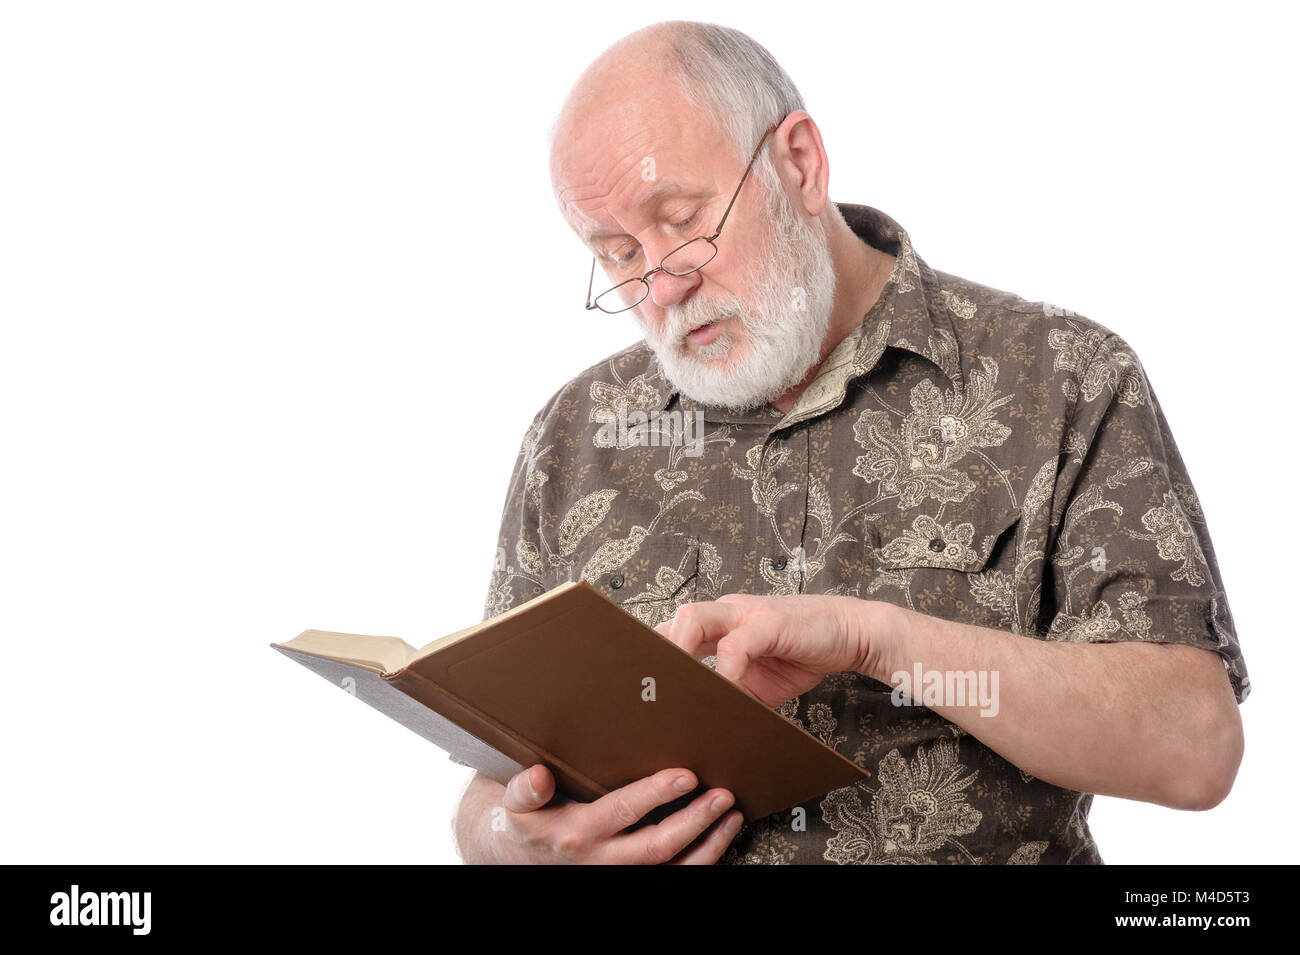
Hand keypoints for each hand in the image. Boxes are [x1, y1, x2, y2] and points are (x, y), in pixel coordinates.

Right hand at [488, 764, 743, 863]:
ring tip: (732, 814)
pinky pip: (673, 877)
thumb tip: (539, 777)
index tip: (685, 775)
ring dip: (708, 845)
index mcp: (576, 832)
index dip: (655, 794)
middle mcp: (601, 860)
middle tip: (722, 794)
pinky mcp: (630, 878)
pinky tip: (722, 836)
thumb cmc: (524, 820)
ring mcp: (618, 874)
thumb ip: (525, 789)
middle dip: (694, 821)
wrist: (516, 856)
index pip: (622, 812)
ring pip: (672, 869)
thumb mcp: (515, 803)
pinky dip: (701, 860)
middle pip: (656, 846)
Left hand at [655, 593, 876, 707]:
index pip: (674, 633)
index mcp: (719, 626)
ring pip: (694, 618)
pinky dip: (725, 669)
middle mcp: (726, 613)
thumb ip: (730, 696)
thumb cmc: (801, 654)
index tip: (637, 687)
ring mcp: (746, 614)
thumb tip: (699, 728)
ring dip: (679, 651)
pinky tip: (725, 691)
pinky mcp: (769, 623)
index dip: (654, 656)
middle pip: (672, 621)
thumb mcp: (757, 685)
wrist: (848, 633)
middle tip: (645, 690)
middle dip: (654, 651)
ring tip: (676, 687)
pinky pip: (736, 643)